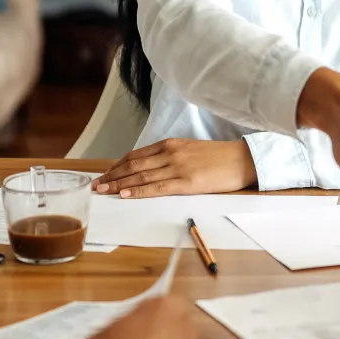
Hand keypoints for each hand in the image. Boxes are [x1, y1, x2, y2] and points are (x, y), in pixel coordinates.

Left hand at [94, 138, 256, 197]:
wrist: (243, 159)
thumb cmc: (219, 158)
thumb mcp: (191, 150)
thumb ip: (171, 157)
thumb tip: (152, 169)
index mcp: (170, 144)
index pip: (136, 155)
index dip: (117, 166)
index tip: (105, 174)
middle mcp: (170, 153)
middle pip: (133, 165)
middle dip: (112, 175)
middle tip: (96, 185)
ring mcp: (177, 167)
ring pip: (140, 176)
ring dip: (118, 184)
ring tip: (103, 190)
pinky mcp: (186, 182)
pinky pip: (156, 188)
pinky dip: (138, 191)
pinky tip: (125, 194)